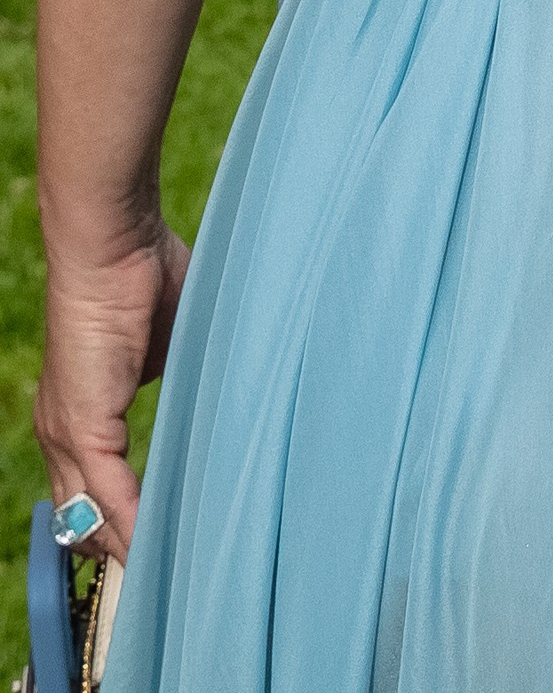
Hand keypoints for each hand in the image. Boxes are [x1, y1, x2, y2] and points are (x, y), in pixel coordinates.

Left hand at [36, 222, 188, 563]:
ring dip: (126, 547)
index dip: (120, 526)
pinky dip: (131, 524)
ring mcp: (67, 432)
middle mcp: (62, 433)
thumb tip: (222, 398)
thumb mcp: (168, 343)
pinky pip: (107, 494)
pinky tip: (155, 545)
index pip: (92, 495)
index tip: (160, 551)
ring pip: (91, 517)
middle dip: (119, 553)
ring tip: (166, 575)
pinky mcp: (82, 424)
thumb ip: (182, 379)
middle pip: (83, 521)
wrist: (114, 240)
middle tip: (164, 580)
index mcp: (80, 415)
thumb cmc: (146, 273)